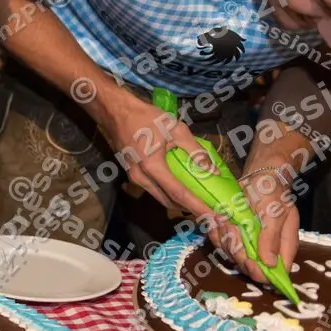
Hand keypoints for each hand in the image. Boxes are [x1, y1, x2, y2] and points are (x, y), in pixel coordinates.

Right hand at [92, 91, 216, 218]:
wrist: (116, 112)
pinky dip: (168, 192)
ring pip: (160, 196)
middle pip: (169, 201)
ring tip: (198, 201)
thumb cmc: (145, 118)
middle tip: (209, 212)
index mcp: (152, 167)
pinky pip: (153, 189)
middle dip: (190, 209)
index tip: (214, 219)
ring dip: (179, 201)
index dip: (198, 207)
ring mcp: (134, 177)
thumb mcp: (176, 130)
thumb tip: (212, 170)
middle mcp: (141, 178)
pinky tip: (180, 187)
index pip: (179, 194)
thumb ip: (195, 151)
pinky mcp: (132, 174)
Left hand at [205, 168, 299, 283]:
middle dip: (239, 251)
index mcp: (283, 244)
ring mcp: (248, 241)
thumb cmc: (271, 192)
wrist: (257, 175)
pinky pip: (221, 242)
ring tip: (226, 220)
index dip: (264, 273)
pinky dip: (216, 233)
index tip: (252, 266)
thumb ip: (271, 237)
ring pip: (232, 253)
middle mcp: (265, 247)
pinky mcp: (233, 234)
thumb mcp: (274, 213)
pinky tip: (216, 220)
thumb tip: (269, 264)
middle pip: (250, 265)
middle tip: (234, 230)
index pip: (277, 270)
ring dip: (226, 239)